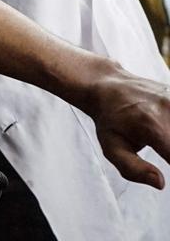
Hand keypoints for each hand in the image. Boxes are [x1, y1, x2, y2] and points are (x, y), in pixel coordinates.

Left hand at [83, 65, 169, 188]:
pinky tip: (166, 132)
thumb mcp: (111, 147)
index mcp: (151, 126)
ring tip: (163, 144)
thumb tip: (160, 183)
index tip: (168, 162)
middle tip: (163, 150)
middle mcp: (168, 109)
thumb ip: (133, 169)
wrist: (108, 87)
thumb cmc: (110, 121)